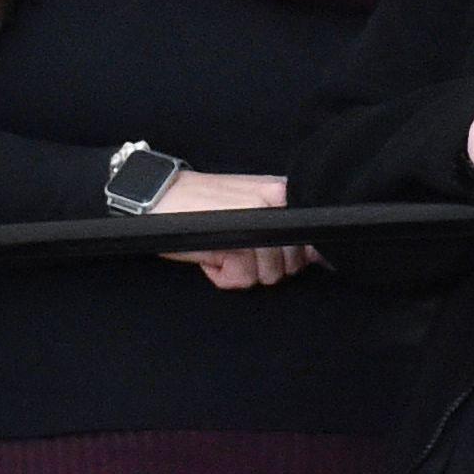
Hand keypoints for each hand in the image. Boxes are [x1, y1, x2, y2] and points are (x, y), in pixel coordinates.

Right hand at [151, 167, 310, 290]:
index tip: (266, 253)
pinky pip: (240, 280)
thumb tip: (317, 257)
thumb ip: (282, 228)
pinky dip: (221, 275)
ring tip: (219, 247)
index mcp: (282, 193)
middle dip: (263, 267)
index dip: (291, 256)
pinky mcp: (233, 240)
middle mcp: (275, 203)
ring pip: (269, 275)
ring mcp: (256, 221)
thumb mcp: (248, 207)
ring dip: (239, 270)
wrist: (156, 193)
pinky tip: (209, 255)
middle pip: (292, 264)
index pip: (312, 240)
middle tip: (235, 249)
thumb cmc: (201, 203)